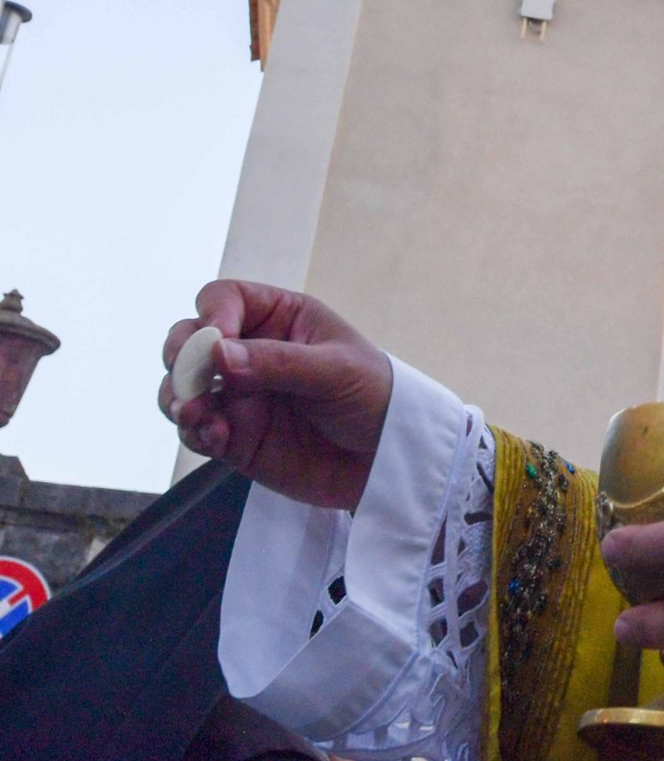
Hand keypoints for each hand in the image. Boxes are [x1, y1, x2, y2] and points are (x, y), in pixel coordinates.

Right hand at [159, 281, 392, 509]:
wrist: (390, 461)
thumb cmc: (376, 399)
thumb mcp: (336, 371)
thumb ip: (277, 362)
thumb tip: (216, 354)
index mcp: (281, 319)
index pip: (224, 300)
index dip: (213, 316)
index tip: (217, 342)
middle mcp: (251, 352)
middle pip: (189, 339)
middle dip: (181, 356)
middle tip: (191, 379)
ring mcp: (239, 395)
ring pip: (182, 386)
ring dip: (177, 396)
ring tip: (193, 412)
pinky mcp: (235, 436)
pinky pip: (196, 429)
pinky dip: (193, 431)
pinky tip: (212, 436)